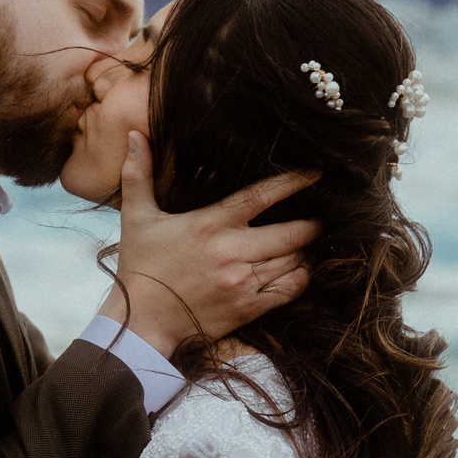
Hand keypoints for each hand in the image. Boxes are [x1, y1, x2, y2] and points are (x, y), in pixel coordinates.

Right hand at [106, 131, 319, 356]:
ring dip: (306, 250)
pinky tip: (300, 269)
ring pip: (294, 260)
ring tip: (309, 242)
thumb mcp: (136, 218)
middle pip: (292, 232)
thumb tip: (134, 135)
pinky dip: (301, 277)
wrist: (140, 323)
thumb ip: (138, 174)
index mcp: (211, 224)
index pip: (262, 196)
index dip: (294, 181)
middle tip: (323, 216)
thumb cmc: (140, 268)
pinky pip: (289, 290)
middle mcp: (232, 252)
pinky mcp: (247, 308)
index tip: (316, 172)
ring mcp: (242, 282)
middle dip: (313, 223)